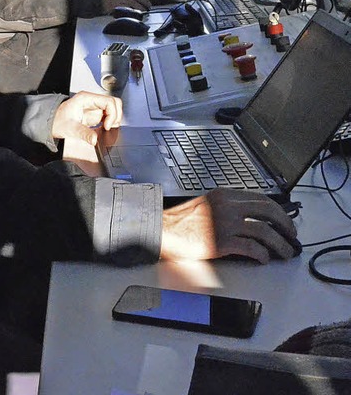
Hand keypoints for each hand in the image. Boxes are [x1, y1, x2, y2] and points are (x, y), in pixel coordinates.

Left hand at [52, 91, 122, 145]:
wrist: (52, 122)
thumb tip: (95, 140)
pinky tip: (104, 128)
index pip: (109, 101)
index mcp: (86, 98)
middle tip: (109, 127)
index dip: (112, 114)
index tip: (107, 126)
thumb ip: (84, 133)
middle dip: (116, 115)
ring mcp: (95, 106)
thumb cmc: (58, 121)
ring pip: (113, 108)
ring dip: (114, 118)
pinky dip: (110, 122)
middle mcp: (92, 100)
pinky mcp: (95, 114)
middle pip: (114, 102)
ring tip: (106, 128)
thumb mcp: (70, 128)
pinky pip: (109, 115)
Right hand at [160, 188, 298, 262]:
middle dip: (285, 224)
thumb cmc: (182, 222)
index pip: (261, 199)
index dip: (278, 211)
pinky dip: (263, 254)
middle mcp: (227, 206)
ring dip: (280, 244)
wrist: (163, 231)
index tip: (285, 221)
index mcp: (224, 195)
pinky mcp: (222, 242)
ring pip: (264, 231)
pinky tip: (264, 259)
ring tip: (285, 252)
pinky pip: (252, 248)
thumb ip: (228, 207)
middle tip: (291, 235)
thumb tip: (252, 219)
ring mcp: (225, 223)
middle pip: (268, 211)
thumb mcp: (207, 205)